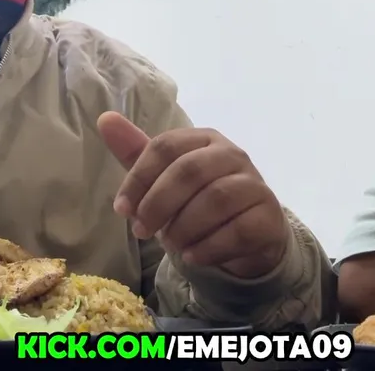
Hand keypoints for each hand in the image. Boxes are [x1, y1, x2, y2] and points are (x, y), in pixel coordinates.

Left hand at [97, 112, 288, 278]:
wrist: (247, 235)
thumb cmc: (198, 202)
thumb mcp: (165, 179)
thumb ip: (137, 153)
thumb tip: (105, 119)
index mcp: (204, 139)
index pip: (165, 146)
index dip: (138, 178)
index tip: (121, 209)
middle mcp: (233, 154)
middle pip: (189, 170)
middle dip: (158, 204)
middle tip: (141, 231)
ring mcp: (255, 184)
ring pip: (216, 200)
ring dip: (184, 228)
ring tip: (171, 245)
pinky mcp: (269, 217)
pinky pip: (238, 231)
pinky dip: (208, 247)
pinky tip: (192, 256)